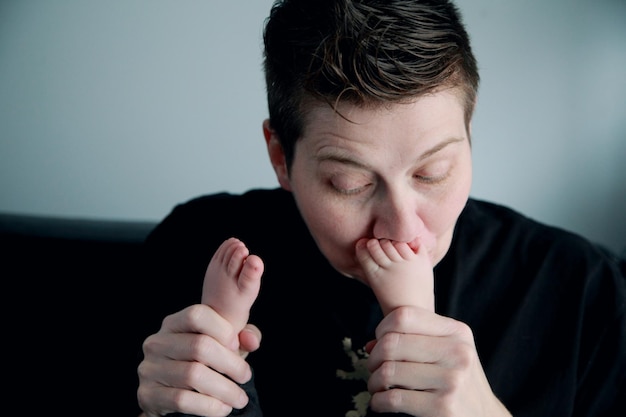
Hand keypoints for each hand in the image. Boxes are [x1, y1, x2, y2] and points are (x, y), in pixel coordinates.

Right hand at [137, 305, 261, 416]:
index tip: (237, 346)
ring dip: (225, 389)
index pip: (197, 314)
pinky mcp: (147, 395)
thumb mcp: (221, 345)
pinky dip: (209, 406)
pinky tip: (222, 408)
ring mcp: (149, 368)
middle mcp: (157, 342)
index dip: (223, 329)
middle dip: (231, 364)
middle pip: (200, 346)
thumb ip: (242, 336)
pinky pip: (182, 400)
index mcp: (174, 324)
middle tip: (245, 377)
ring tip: (239, 398)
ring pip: (193, 375)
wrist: (168, 397)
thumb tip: (252, 340)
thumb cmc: (201, 364)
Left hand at [365, 306, 510, 415]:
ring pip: (389, 371)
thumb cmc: (458, 382)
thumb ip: (413, 341)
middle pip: (392, 342)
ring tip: (377, 387)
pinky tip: (381, 403)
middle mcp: (457, 352)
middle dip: (374, 358)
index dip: (382, 328)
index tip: (380, 343)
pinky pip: (393, 399)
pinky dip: (378, 402)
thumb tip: (370, 345)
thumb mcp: (448, 352)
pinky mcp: (443, 407)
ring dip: (374, 381)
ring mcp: (452, 380)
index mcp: (457, 332)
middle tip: (374, 369)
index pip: (404, 315)